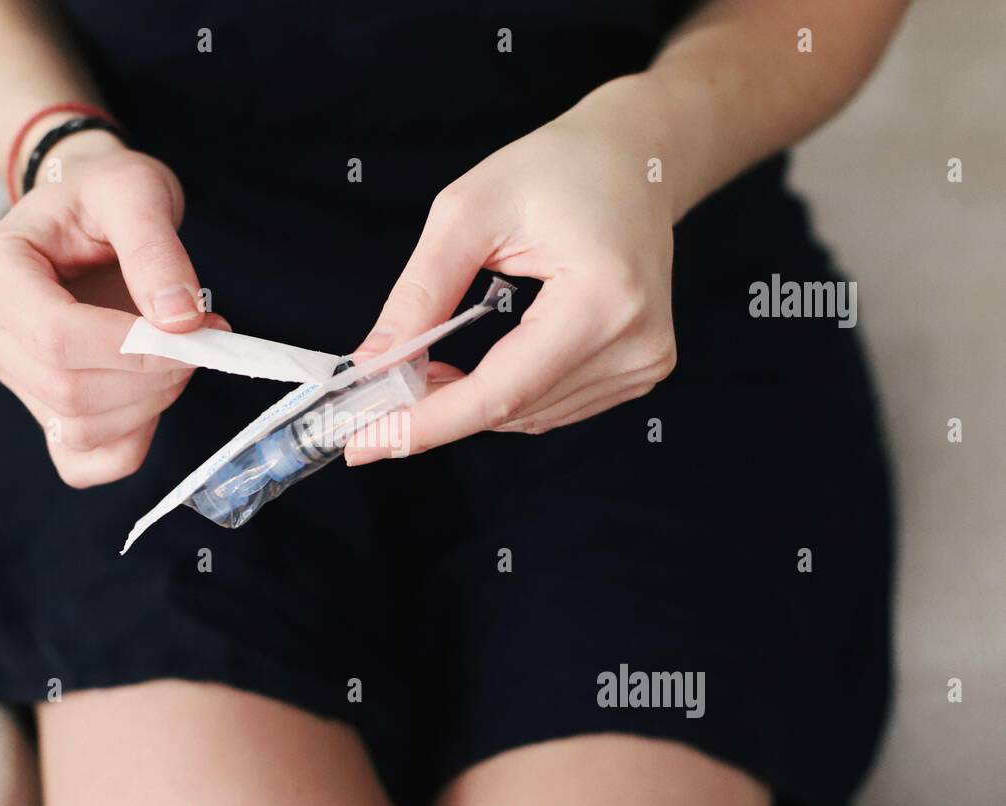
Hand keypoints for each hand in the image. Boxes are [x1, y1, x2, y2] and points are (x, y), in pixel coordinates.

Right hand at [0, 132, 221, 487]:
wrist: (90, 214)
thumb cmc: (104, 195)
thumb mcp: (134, 191)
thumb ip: (157, 250)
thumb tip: (180, 321)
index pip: (55, 337)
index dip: (133, 348)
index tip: (194, 327)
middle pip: (70, 390)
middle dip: (154, 375)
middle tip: (202, 336)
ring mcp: (12, 378)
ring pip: (81, 429)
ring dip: (151, 403)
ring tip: (182, 350)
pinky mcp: (43, 413)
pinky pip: (82, 462)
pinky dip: (131, 442)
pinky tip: (155, 393)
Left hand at [345, 79, 676, 464]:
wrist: (636, 158)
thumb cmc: (557, 168)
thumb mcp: (468, 211)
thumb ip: (419, 293)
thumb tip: (372, 364)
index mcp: (601, 299)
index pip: (501, 391)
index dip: (428, 423)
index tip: (364, 443)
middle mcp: (635, 343)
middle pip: (512, 410)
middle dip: (436, 410)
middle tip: (374, 397)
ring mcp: (644, 363)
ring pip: (528, 418)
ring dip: (468, 405)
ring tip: (427, 367)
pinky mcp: (641, 370)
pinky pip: (551, 407)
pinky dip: (503, 397)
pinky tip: (474, 370)